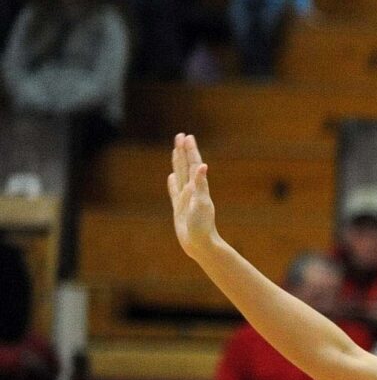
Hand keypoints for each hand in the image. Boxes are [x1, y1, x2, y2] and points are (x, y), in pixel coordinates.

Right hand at [167, 135, 219, 260]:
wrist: (200, 244)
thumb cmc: (202, 226)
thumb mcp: (201, 203)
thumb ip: (201, 184)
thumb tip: (202, 166)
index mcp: (197, 188)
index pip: (193, 164)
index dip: (190, 151)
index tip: (187, 136)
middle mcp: (192, 191)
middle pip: (186, 166)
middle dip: (183, 151)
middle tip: (181, 135)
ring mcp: (185, 198)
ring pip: (180, 175)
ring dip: (178, 162)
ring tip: (176, 150)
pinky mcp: (180, 207)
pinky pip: (174, 191)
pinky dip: (173, 182)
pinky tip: (172, 177)